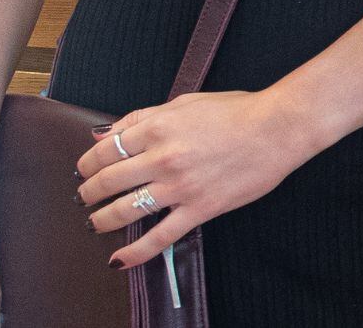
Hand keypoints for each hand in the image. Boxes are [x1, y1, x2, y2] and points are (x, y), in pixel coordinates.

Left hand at [76, 89, 321, 267]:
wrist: (278, 127)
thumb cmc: (238, 110)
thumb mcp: (186, 102)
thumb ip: (143, 116)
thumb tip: (107, 135)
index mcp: (157, 127)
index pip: (106, 149)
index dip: (88, 163)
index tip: (85, 170)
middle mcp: (162, 157)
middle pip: (108, 181)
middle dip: (88, 192)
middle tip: (84, 198)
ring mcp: (180, 186)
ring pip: (125, 210)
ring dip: (102, 220)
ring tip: (95, 223)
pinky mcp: (199, 209)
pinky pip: (160, 237)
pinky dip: (135, 252)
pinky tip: (118, 259)